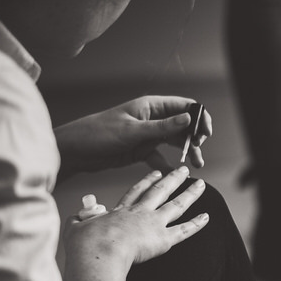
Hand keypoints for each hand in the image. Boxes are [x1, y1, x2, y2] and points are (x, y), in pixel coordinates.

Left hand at [54, 96, 213, 177]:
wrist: (74, 151)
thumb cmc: (97, 133)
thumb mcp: (133, 131)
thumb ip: (162, 127)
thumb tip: (188, 119)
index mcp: (151, 106)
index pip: (184, 106)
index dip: (199, 118)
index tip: (205, 133)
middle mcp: (152, 119)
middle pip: (183, 126)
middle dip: (194, 138)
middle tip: (198, 152)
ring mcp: (147, 135)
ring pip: (174, 142)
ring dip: (185, 152)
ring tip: (194, 165)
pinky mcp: (141, 150)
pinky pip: (160, 156)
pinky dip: (168, 165)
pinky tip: (173, 173)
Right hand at [64, 166, 208, 269]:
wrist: (98, 252)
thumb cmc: (85, 244)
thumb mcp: (76, 227)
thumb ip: (78, 220)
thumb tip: (74, 218)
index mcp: (120, 210)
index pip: (136, 192)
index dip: (147, 182)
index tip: (156, 173)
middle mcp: (140, 213)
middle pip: (160, 191)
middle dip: (172, 179)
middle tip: (182, 170)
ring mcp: (153, 224)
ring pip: (176, 205)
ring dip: (190, 194)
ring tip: (201, 185)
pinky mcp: (162, 239)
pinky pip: (184, 231)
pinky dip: (197, 224)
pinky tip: (207, 217)